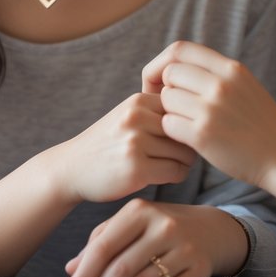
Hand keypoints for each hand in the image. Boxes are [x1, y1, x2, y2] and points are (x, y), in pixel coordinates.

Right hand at [52, 93, 197, 204]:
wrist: (72, 167)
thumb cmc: (109, 143)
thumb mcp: (129, 115)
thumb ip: (159, 110)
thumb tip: (204, 111)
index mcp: (138, 100)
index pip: (184, 108)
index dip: (187, 124)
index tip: (178, 137)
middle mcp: (137, 117)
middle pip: (188, 130)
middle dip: (188, 145)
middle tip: (176, 156)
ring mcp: (135, 142)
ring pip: (185, 152)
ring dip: (183, 163)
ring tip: (169, 166)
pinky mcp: (136, 169)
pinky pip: (176, 172)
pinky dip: (176, 176)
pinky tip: (164, 177)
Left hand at [63, 200, 244, 276]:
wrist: (212, 229)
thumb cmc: (159, 226)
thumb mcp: (131, 223)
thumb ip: (100, 241)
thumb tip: (70, 269)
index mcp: (140, 210)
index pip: (103, 247)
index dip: (83, 276)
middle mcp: (163, 225)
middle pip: (121, 269)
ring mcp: (184, 247)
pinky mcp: (200, 269)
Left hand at [142, 41, 275, 188]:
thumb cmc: (261, 124)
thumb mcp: (245, 86)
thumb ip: (216, 73)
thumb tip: (176, 66)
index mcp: (232, 68)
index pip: (180, 49)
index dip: (163, 63)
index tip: (163, 80)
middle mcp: (222, 84)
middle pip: (169, 73)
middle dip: (166, 90)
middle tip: (173, 107)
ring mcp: (212, 109)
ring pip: (166, 99)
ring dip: (170, 112)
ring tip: (187, 123)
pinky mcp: (203, 136)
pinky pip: (168, 124)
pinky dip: (173, 132)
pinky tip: (188, 139)